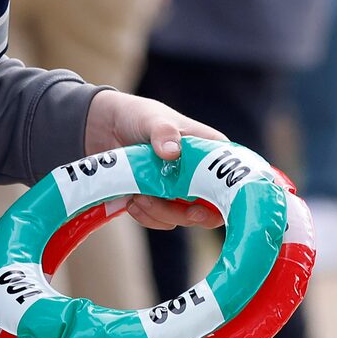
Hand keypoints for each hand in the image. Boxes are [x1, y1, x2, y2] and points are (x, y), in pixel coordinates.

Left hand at [84, 88, 227, 229]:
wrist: (105, 128)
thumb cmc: (139, 116)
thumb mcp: (152, 119)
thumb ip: (163, 132)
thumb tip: (172, 152)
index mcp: (209, 152)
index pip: (231, 181)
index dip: (227, 200)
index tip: (203, 206)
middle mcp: (200, 176)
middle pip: (210, 209)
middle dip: (189, 214)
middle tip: (171, 207)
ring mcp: (180, 191)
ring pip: (183, 218)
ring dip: (161, 213)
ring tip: (138, 197)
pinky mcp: (160, 202)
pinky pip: (161, 220)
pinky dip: (147, 216)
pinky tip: (132, 202)